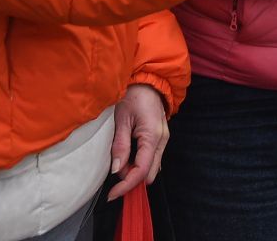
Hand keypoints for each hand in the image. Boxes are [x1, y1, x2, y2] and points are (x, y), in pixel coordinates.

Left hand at [107, 84, 168, 199]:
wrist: (148, 82)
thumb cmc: (133, 96)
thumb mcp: (122, 119)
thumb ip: (120, 146)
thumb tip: (116, 170)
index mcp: (153, 136)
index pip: (141, 170)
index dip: (126, 185)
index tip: (112, 194)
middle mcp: (162, 141)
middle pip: (149, 173)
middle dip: (131, 179)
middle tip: (114, 174)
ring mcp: (164, 140)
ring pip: (152, 167)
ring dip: (135, 171)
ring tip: (119, 161)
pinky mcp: (161, 138)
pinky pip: (152, 159)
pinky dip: (140, 163)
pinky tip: (128, 157)